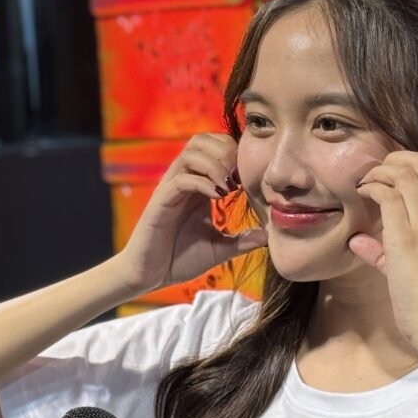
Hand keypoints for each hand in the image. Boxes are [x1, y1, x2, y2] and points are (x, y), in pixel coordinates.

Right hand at [116, 133, 267, 295]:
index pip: (213, 148)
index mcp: (196, 186)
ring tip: (229, 186)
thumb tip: (268, 236)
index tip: (248, 177)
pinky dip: (202, 182)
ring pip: (191, 153)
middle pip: (201, 140)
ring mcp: (170, 189)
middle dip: (224, 151)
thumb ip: (241, 240)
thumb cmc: (179, 259)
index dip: (233, 154)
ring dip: (215, 164)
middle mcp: (182, 181)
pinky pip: (181, 180)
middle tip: (238, 176)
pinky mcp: (160, 202)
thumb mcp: (218, 248)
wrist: (149, 276)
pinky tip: (217, 196)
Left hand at [350, 151, 417, 356]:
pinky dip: (372, 187)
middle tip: (374, 172)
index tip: (389, 173)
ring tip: (365, 182)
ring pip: (406, 173)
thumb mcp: (414, 267)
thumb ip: (386, 249)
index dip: (413, 162)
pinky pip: (389, 195)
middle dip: (394, 158)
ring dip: (379, 171)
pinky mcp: (407, 238)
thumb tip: (359, 241)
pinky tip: (362, 194)